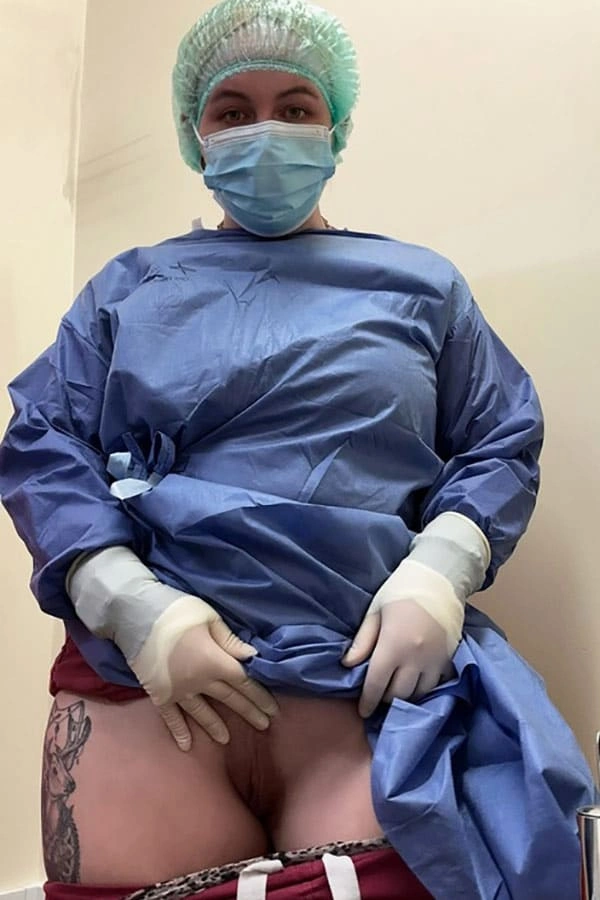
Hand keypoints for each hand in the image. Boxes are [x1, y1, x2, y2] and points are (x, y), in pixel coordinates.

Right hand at [67, 546, 278, 751]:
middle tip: (263, 726)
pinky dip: (178, 730)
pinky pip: (170, 716)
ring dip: (215, 725)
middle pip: (228, 698)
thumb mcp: (209, 618)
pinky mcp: (158, 693)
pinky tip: (186, 745)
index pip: (243, 683)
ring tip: (227, 739)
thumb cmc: (176, 611)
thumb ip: (230, 641)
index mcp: (214, 661)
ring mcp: (178, 691)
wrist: (134, 615)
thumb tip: (253, 658)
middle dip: (248, 712)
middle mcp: (199, 682)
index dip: (259, 696)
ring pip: (201, 712)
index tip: (272, 709)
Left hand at [342, 558, 463, 716]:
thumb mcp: (375, 611)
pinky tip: (417, 684)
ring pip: (420, 694)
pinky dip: (426, 688)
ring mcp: (435, 660)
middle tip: (379, 697)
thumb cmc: (400, 590)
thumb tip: (348, 665)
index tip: (363, 711)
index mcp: (393, 645)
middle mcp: (415, 658)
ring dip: (406, 697)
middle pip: (399, 694)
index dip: (368, 701)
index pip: (377, 684)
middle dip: (386, 700)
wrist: (439, 578)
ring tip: (397, 692)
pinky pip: (438, 684)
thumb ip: (363, 640)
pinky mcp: (450, 657)